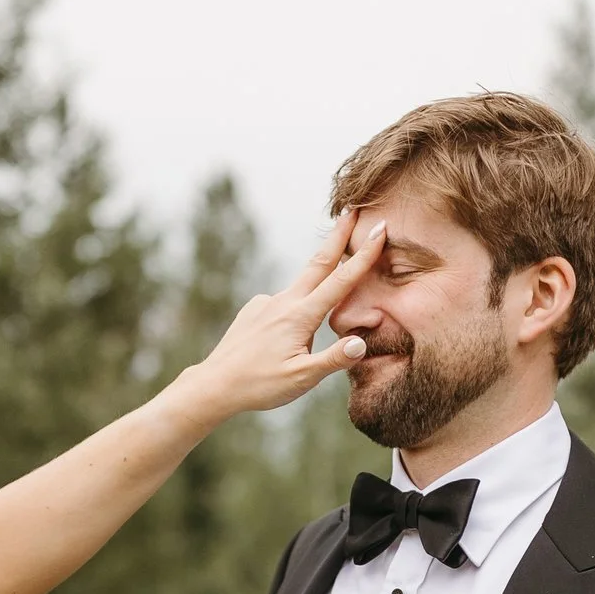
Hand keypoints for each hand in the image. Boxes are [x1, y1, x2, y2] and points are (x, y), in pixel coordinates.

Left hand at [172, 208, 386, 424]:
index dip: (363, 255)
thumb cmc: (259, 385)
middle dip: (339, 235)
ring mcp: (266, 303)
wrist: (215, 384)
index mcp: (300, 316)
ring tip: (330, 279)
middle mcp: (283, 302)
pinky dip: (296, 306)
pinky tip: (286, 334)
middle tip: (354, 209)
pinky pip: (284, 303)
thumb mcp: (301, 378)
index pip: (340, 281)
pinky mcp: (255, 310)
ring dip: (321, 272)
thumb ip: (334, 359)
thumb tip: (362, 342)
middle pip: (319, 262)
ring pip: (302, 285)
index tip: (380, 229)